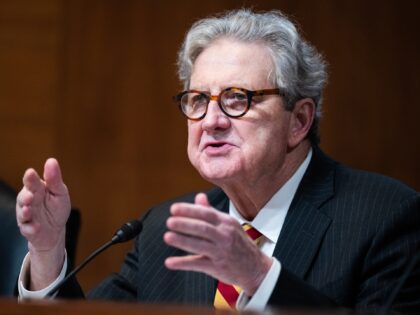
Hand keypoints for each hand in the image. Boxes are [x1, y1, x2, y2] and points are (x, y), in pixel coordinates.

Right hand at [16, 158, 70, 288]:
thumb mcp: (60, 192)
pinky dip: (31, 228)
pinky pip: (27, 229)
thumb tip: (51, 161)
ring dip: (25, 212)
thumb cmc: (56, 208)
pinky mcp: (28, 229)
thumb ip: (55, 179)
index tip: (31, 173)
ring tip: (28, 210)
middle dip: (25, 196)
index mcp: (37, 189)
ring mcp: (27, 215)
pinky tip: (36, 227)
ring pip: (22, 213)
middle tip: (30, 196)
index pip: (32, 182)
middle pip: (24, 196)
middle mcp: (29, 201)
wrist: (55, 230)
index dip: (30, 178)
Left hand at [164, 193, 271, 295]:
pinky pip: (198, 264)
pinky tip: (169, 262)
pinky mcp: (218, 267)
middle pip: (203, 228)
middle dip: (185, 224)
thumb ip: (211, 211)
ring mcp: (221, 252)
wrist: (256, 267)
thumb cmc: (239, 243)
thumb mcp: (229, 224)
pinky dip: (183, 263)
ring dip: (182, 241)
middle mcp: (224, 236)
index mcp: (226, 222)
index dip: (189, 210)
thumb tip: (198, 196)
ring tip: (167, 236)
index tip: (173, 208)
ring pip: (200, 245)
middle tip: (169, 221)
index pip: (206, 214)